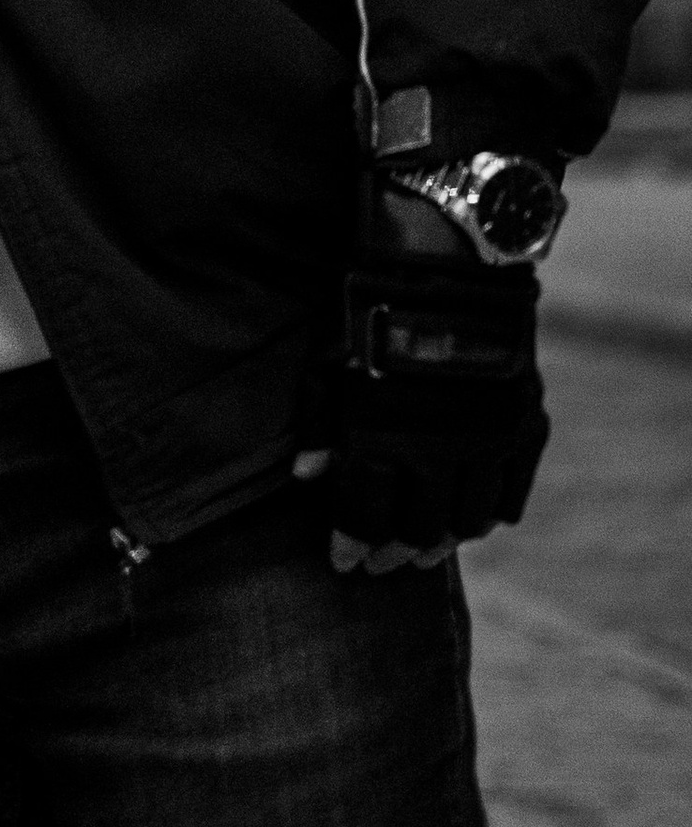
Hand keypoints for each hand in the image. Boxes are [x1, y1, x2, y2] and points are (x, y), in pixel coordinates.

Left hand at [291, 187, 547, 573]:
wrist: (445, 262)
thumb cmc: (370, 308)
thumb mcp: (328, 359)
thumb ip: (314, 421)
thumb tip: (304, 478)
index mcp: (380, 436)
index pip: (363, 515)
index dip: (350, 545)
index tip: (343, 563)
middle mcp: (436, 450)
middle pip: (417, 531)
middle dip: (394, 553)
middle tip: (382, 563)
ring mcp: (486, 442)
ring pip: (466, 522)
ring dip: (442, 541)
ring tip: (423, 548)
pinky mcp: (523, 430)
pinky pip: (510, 498)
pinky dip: (489, 516)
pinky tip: (470, 519)